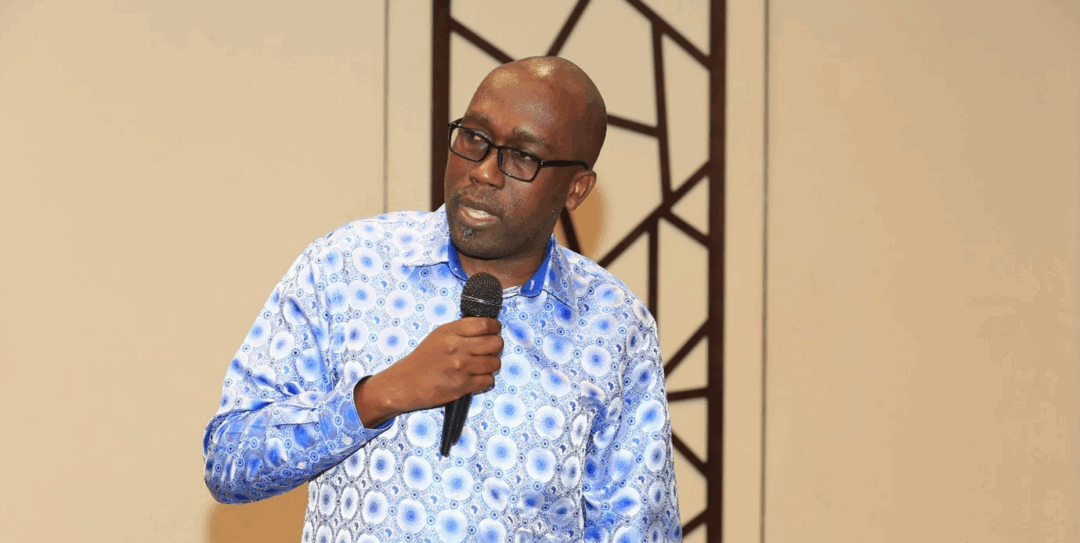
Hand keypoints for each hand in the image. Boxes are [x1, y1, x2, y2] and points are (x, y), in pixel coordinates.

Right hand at [354, 317, 501, 426]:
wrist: (404, 384)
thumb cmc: (422, 361)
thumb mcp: (438, 336)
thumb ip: (461, 331)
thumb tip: (487, 327)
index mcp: (450, 331)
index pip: (486, 324)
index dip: (495, 328)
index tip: (493, 331)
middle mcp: (457, 347)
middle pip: (496, 343)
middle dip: (496, 347)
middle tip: (488, 350)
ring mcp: (461, 367)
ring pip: (495, 363)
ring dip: (491, 365)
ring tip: (481, 366)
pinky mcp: (462, 386)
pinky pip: (488, 381)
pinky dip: (485, 381)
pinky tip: (475, 378)